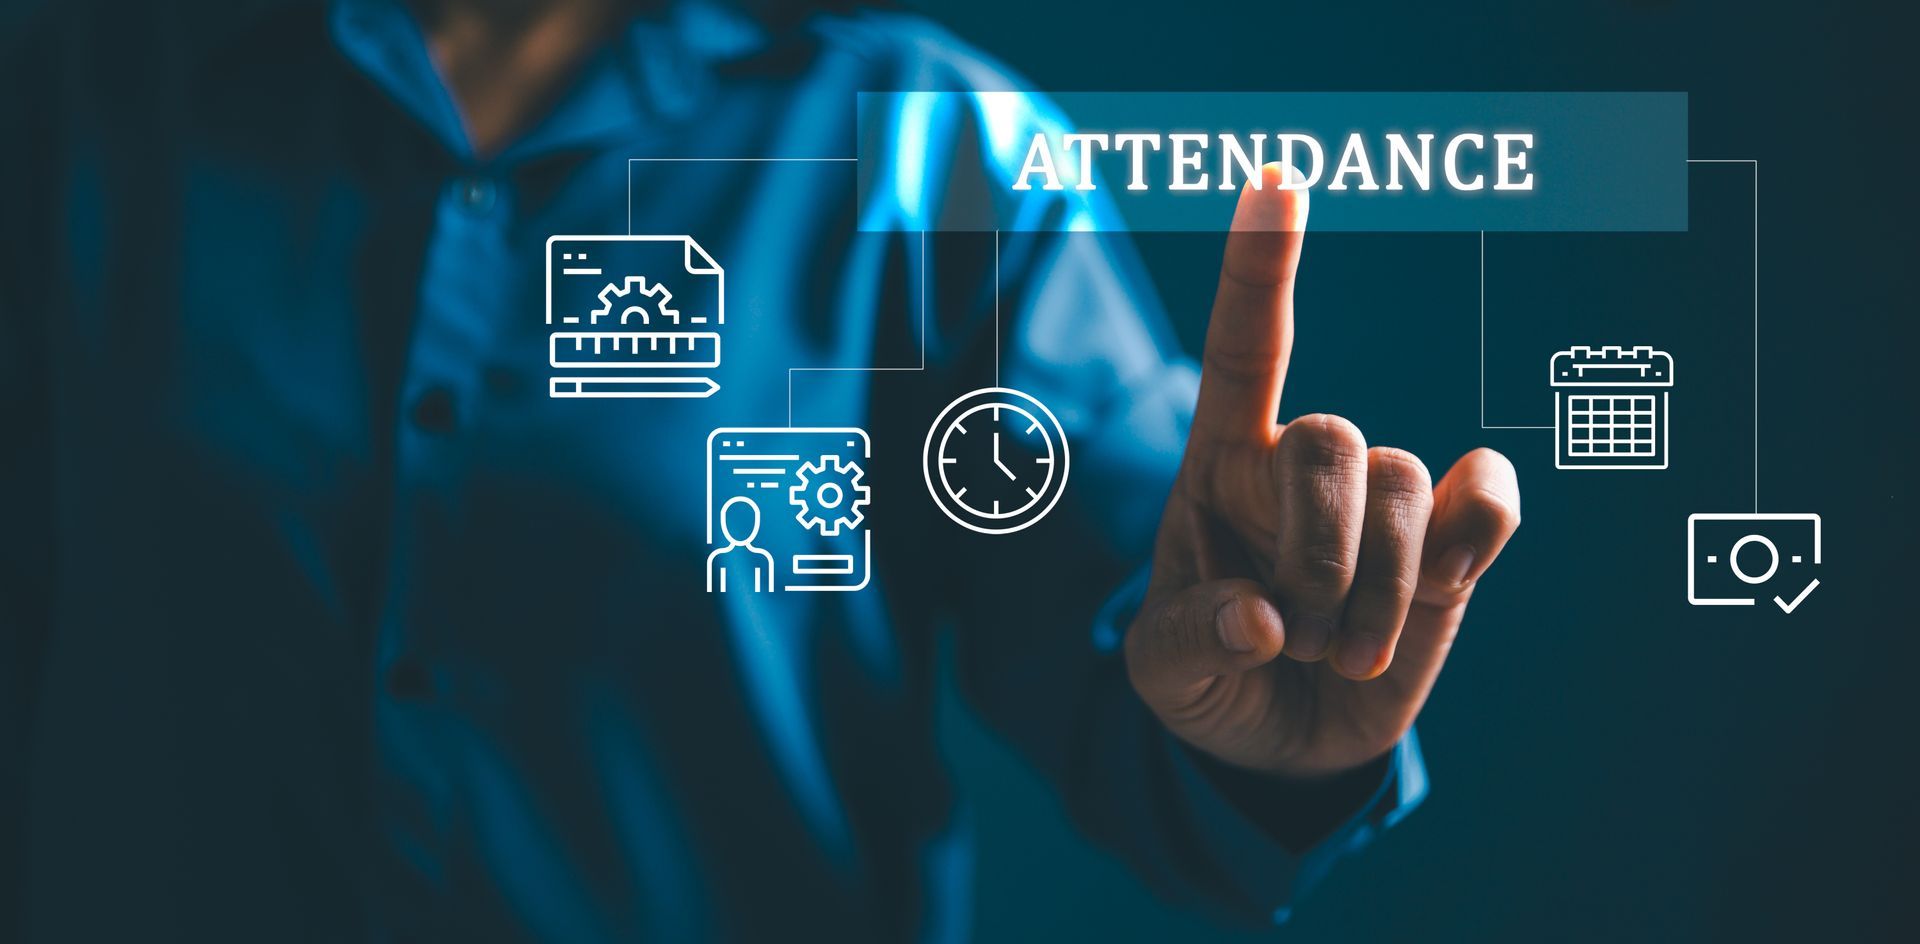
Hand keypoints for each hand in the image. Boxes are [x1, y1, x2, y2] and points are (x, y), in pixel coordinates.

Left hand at [1125, 165, 1521, 780]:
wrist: (1279, 743)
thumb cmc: (1210, 678)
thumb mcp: (1165, 673)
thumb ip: (1193, 641)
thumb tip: (1262, 621)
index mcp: (1219, 464)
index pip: (1245, 349)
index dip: (1261, 267)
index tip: (1276, 180)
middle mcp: (1304, 462)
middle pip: (1333, 439)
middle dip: (1319, 554)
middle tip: (1293, 636)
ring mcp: (1384, 498)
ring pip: (1406, 484)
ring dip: (1375, 598)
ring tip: (1334, 652)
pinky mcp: (1452, 540)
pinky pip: (1490, 495)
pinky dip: (1473, 539)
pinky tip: (1437, 594)